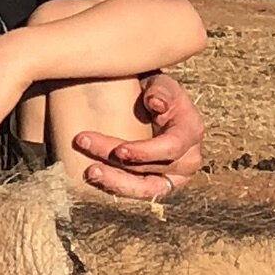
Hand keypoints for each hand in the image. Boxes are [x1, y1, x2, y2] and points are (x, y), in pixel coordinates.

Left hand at [72, 72, 203, 199]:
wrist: (152, 106)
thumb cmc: (157, 92)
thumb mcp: (162, 84)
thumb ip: (162, 90)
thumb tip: (156, 103)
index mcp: (190, 133)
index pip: (171, 148)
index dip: (146, 152)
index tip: (119, 150)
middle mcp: (186, 160)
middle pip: (149, 167)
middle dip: (116, 161)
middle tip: (84, 145)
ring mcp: (172, 176)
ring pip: (143, 187)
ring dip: (114, 182)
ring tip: (89, 172)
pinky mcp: (155, 184)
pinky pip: (135, 190)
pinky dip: (113, 185)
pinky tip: (92, 176)